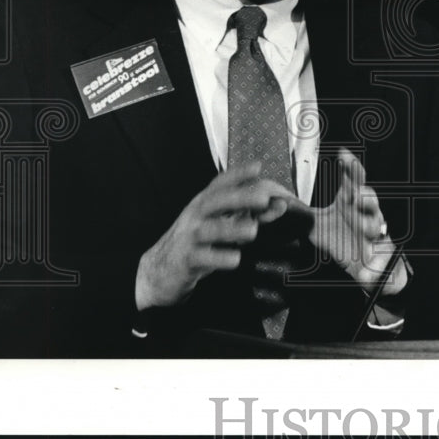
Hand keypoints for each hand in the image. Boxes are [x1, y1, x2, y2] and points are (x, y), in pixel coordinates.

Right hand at [135, 162, 301, 309]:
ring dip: (232, 229)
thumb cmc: (195, 244)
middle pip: (216, 202)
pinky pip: (203, 257)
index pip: (220, 184)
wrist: (158, 272)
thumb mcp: (221, 226)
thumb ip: (250, 215)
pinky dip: (219, 257)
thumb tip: (280, 206)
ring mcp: (188, 238)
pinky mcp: (185, 260)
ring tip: (253, 231)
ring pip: (210, 230)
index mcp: (203, 204)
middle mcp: (195, 216)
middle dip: (240, 198)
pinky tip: (235, 259)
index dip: (238, 174)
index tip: (258, 167)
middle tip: (263, 199)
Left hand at [309, 148, 406, 295]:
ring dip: (368, 223)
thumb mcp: (319, 227)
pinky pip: (382, 257)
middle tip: (356, 194)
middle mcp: (366, 213)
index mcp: (351, 203)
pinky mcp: (383, 255)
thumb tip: (278, 203)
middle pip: (369, 197)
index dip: (350, 166)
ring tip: (365, 228)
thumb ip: (302, 215)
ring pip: (376, 223)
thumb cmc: (343, 241)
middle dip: (364, 194)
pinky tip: (368, 269)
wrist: (365, 267)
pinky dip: (376, 264)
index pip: (353, 179)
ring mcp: (376, 232)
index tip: (342, 154)